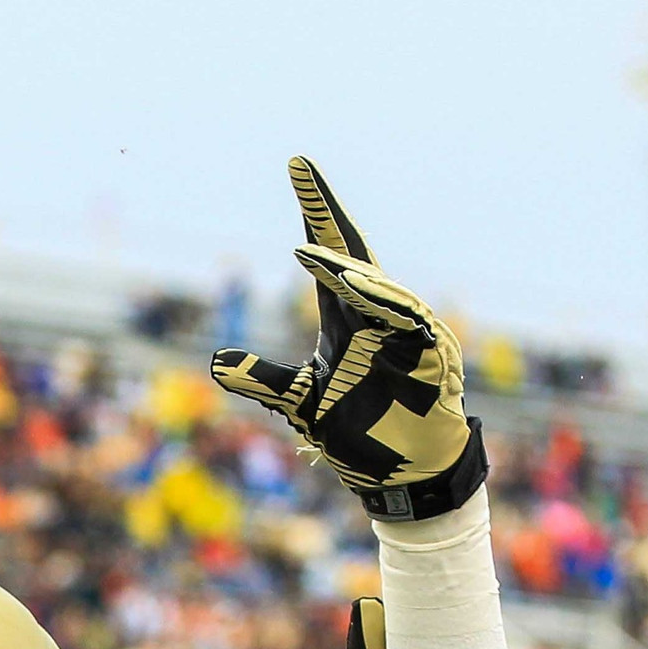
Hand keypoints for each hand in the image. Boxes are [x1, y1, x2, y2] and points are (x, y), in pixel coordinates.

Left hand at [212, 159, 483, 520]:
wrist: (408, 480)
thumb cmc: (365, 437)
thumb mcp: (303, 405)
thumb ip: (264, 381)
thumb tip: (216, 364)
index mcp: (348, 318)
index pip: (328, 254)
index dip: (313, 212)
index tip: (296, 168)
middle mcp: (377, 316)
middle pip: (352, 253)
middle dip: (325, 213)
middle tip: (300, 170)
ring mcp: (407, 334)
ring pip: (377, 287)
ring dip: (343, 267)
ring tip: (307, 245)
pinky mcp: (431, 358)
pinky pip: (408, 323)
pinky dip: (383, 304)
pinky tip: (358, 286)